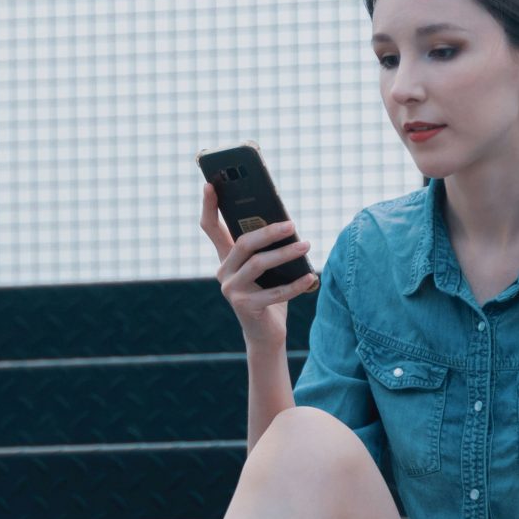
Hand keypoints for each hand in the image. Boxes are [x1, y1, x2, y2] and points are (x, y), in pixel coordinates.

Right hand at [200, 183, 319, 345]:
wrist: (265, 333)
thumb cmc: (269, 294)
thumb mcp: (267, 268)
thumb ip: (268, 248)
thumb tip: (286, 225)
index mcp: (226, 258)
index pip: (211, 228)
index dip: (209, 206)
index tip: (210, 184)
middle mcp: (223, 272)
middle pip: (242, 243)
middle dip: (267, 231)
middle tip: (291, 224)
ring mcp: (231, 290)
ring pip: (257, 264)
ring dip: (284, 254)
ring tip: (306, 245)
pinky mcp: (245, 307)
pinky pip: (274, 292)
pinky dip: (295, 284)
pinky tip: (310, 276)